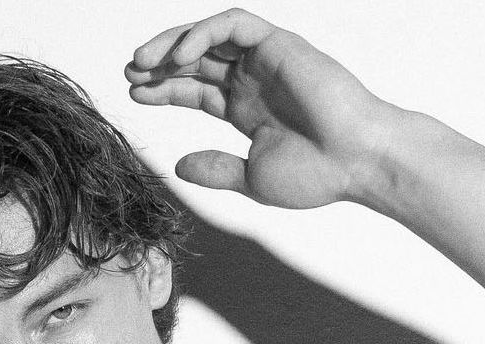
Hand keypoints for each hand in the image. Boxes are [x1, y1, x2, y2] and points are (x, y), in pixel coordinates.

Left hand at [126, 12, 383, 208]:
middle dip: (159, 63)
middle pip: (195, 59)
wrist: (355, 161)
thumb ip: (217, 169)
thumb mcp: (253, 178)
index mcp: (246, 108)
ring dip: (172, 44)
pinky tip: (180, 56)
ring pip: (208, 36)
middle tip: (129, 72)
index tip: (134, 93)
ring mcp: (264, 59)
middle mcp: (252, 79)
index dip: (164, 89)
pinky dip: (203, 34)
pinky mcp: (277, 43)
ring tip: (142, 62)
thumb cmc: (316, 175)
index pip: (196, 89)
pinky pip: (232, 25)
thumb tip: (178, 166)